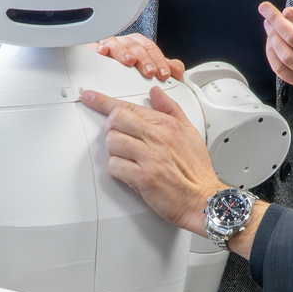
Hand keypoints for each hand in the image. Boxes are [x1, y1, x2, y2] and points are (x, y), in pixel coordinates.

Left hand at [79, 83, 220, 235]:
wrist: (202, 199)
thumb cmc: (196, 170)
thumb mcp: (190, 131)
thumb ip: (171, 109)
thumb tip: (156, 92)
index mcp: (166, 125)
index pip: (128, 106)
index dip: (103, 101)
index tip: (90, 97)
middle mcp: (157, 137)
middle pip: (115, 120)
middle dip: (112, 130)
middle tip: (121, 141)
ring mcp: (150, 157)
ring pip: (112, 142)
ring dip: (115, 152)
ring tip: (128, 159)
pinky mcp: (144, 178)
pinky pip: (114, 166)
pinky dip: (117, 171)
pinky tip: (128, 174)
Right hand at [94, 34, 183, 81]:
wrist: (114, 61)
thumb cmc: (135, 65)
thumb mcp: (154, 67)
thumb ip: (168, 68)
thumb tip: (176, 69)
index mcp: (142, 45)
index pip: (152, 49)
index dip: (159, 61)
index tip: (163, 73)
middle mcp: (128, 43)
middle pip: (137, 47)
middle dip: (145, 60)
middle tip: (150, 72)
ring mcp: (113, 45)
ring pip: (119, 44)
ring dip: (125, 52)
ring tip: (130, 61)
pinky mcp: (99, 48)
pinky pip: (98, 45)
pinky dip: (100, 47)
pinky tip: (103, 51)